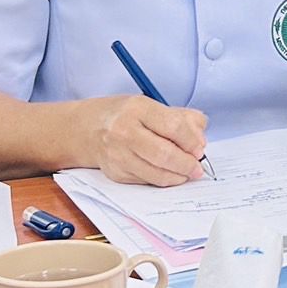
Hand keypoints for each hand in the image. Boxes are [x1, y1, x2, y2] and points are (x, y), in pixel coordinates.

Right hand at [86, 95, 208, 185]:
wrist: (86, 130)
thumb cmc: (124, 116)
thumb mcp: (152, 105)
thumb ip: (182, 117)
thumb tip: (200, 138)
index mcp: (138, 108)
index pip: (173, 126)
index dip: (192, 141)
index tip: (200, 148)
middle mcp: (124, 131)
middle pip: (164, 154)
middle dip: (187, 164)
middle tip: (197, 167)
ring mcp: (117, 154)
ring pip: (156, 173)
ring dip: (178, 176)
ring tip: (187, 173)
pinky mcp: (115, 173)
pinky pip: (146, 181)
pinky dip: (162, 180)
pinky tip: (169, 174)